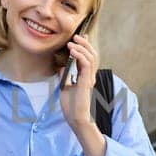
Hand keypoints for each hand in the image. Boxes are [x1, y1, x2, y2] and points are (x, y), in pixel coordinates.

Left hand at [59, 33, 106, 155]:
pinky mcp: (87, 82)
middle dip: (85, 43)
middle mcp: (90, 76)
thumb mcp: (65, 87)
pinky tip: (73, 51)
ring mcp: (89, 79)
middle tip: (77, 36)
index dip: (86, 46)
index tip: (81, 36)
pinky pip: (87, 65)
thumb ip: (65, 76)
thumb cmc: (70, 106)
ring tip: (73, 42)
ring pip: (91, 57)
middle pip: (92, 55)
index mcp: (86, 77)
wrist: (75, 118)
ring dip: (82, 47)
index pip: (88, 57)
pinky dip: (80, 55)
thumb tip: (63, 67)